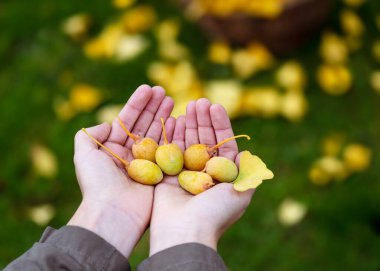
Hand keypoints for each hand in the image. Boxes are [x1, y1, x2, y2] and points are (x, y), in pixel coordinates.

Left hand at [68, 85, 173, 257]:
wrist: (113, 213)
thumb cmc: (98, 183)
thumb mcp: (84, 155)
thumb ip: (89, 135)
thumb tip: (106, 124)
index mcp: (113, 148)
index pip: (127, 120)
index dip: (137, 103)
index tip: (149, 88)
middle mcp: (131, 154)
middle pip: (144, 124)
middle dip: (154, 107)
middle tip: (165, 92)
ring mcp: (147, 163)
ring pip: (157, 134)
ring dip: (164, 116)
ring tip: (174, 101)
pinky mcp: (161, 173)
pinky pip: (168, 150)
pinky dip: (173, 134)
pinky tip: (179, 120)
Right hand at [149, 98, 253, 254]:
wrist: (185, 232)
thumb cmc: (215, 213)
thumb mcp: (240, 194)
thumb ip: (247, 174)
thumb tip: (249, 154)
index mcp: (223, 176)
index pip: (223, 143)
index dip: (220, 124)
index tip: (215, 106)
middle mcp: (205, 172)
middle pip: (204, 139)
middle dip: (203, 120)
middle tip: (199, 101)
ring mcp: (185, 173)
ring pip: (188, 142)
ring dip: (189, 123)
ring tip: (188, 105)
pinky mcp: (167, 175)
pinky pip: (170, 150)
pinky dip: (173, 135)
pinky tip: (175, 119)